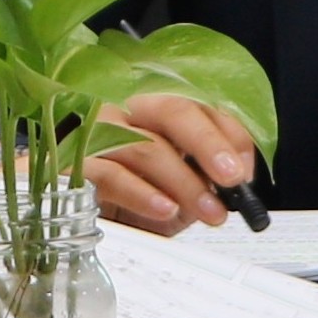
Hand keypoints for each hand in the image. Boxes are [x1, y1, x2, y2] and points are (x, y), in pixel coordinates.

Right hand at [84, 92, 257, 234]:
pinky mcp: (76, 164)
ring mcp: (98, 133)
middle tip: (232, 179)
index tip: (244, 171)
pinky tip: (165, 209)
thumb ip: (204, 180)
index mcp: (156, 109)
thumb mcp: (175, 189)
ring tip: (208, 211)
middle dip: (209, 144)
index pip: (200, 104)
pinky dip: (143, 194)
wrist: (74, 213)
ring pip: (147, 146)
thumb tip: (235, 185)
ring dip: (185, 182)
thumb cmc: (128, 195)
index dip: (229, 135)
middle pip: (173, 110)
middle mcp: (127, 110)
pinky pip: (112, 175)